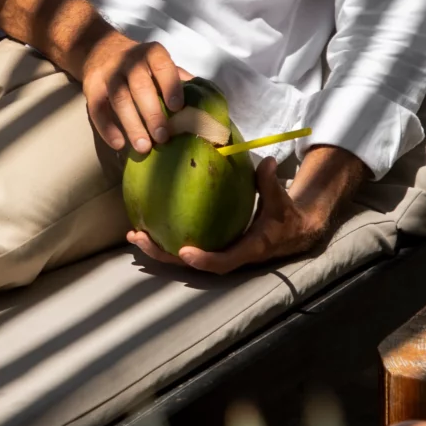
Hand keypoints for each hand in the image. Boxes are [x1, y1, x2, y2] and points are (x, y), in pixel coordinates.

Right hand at [81, 30, 188, 153]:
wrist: (99, 49)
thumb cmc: (140, 64)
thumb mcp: (159, 63)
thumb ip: (179, 79)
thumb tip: (205, 102)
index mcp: (151, 54)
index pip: (162, 66)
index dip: (170, 85)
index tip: (178, 108)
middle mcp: (128, 61)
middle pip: (140, 86)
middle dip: (152, 112)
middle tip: (162, 137)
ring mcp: (108, 74)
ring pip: (119, 99)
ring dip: (131, 124)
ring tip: (143, 147)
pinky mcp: (91, 88)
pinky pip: (96, 109)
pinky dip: (106, 128)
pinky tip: (118, 144)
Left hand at [130, 146, 368, 272]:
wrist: (292, 232)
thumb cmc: (285, 216)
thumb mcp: (280, 200)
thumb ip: (270, 182)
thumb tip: (267, 162)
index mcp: (247, 249)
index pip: (223, 262)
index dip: (204, 260)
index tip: (184, 251)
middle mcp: (228, 256)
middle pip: (190, 264)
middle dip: (163, 254)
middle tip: (139, 237)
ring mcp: (217, 253)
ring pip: (182, 259)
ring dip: (156, 248)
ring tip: (134, 233)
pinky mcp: (211, 246)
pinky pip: (184, 246)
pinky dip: (165, 239)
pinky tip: (145, 225)